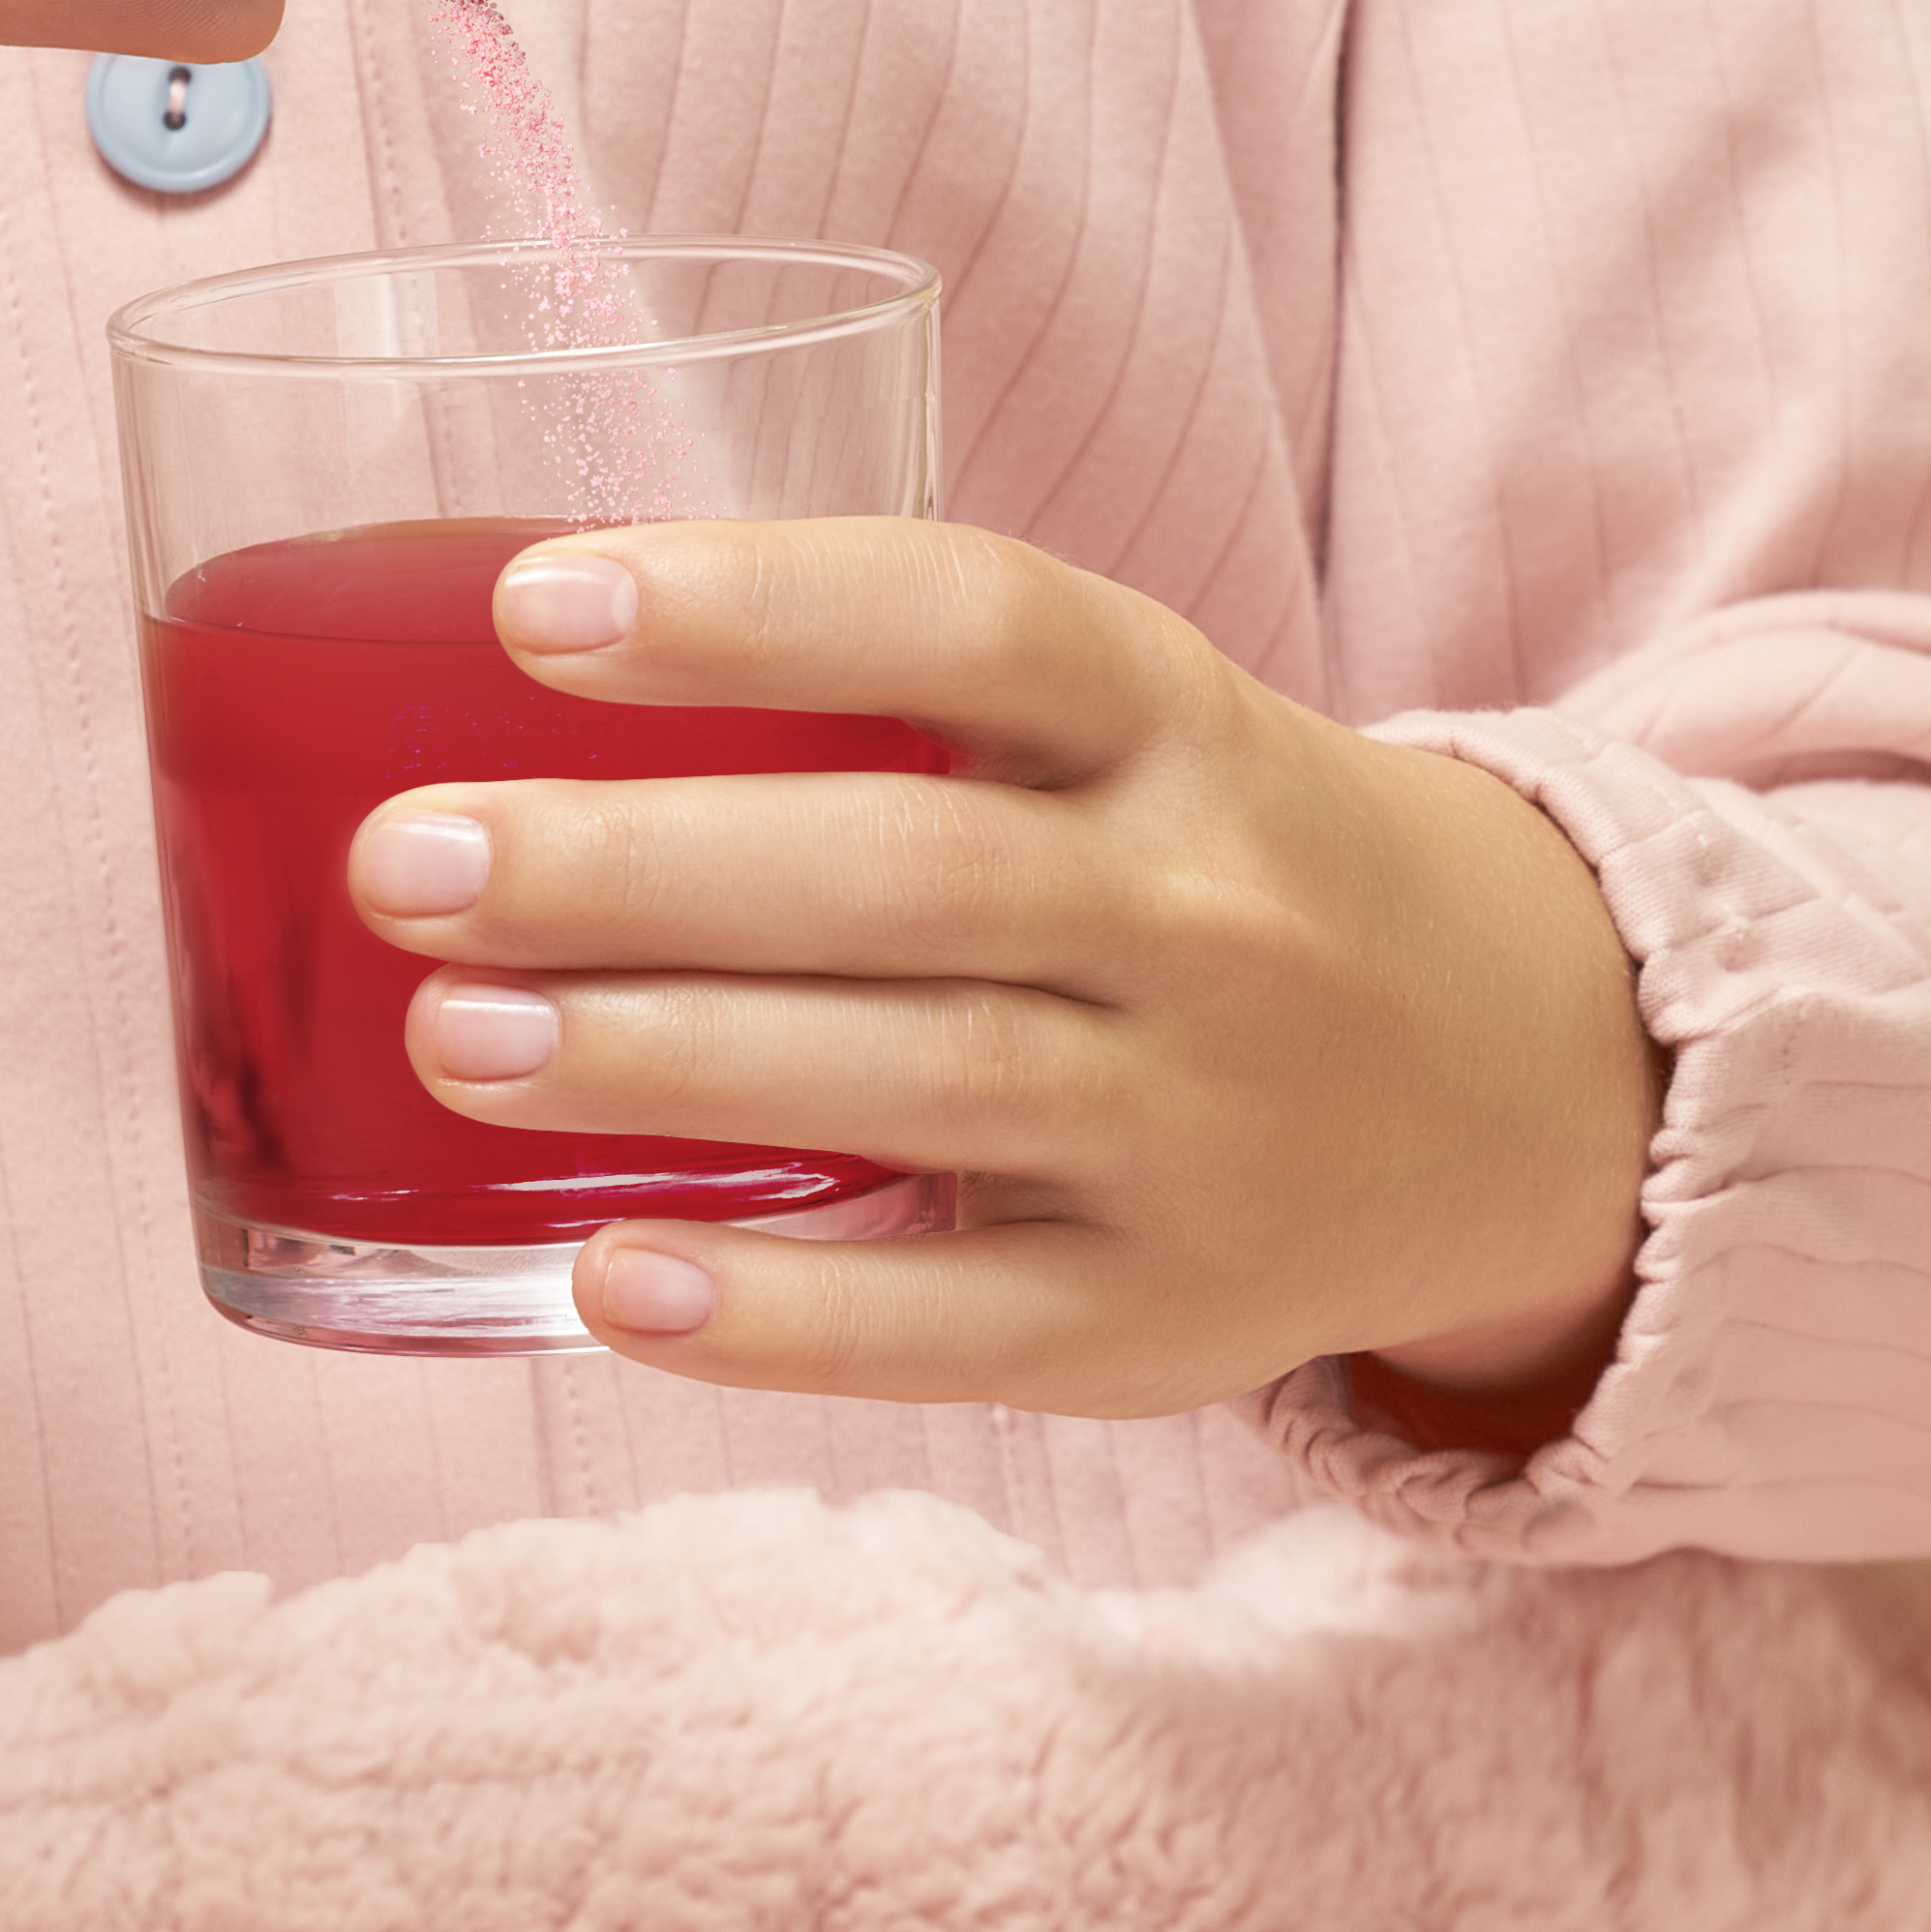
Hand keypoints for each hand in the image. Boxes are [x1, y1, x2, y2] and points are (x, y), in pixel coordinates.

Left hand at [343, 522, 1663, 1422]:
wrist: (1524, 1085)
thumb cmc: (1221, 868)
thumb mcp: (1136, 729)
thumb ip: (896, 701)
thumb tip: (512, 673)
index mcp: (1184, 724)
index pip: (976, 623)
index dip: (752, 605)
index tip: (532, 605)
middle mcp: (1210, 917)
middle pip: (909, 874)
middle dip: (634, 866)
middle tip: (407, 859)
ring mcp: (1197, 1130)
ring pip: (916, 1084)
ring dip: (660, 1063)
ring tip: (448, 1036)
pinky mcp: (1162, 1319)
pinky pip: (948, 1326)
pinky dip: (770, 1313)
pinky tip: (601, 1278)